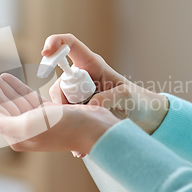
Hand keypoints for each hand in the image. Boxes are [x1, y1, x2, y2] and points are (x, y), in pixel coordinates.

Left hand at [0, 66, 119, 153]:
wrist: (95, 128)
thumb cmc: (64, 128)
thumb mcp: (30, 126)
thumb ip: (4, 123)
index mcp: (17, 135)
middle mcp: (24, 129)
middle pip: (0, 102)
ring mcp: (36, 120)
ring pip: (11, 98)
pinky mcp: (48, 112)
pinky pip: (26, 97)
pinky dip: (15, 86)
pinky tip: (6, 77)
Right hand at [42, 34, 168, 134]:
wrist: (145, 120)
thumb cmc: (138, 100)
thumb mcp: (126, 96)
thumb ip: (107, 98)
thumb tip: (88, 107)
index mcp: (91, 65)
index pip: (69, 45)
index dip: (55, 43)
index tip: (46, 53)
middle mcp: (80, 78)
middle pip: (59, 85)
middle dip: (64, 101)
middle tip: (83, 114)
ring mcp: (77, 96)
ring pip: (58, 106)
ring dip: (68, 121)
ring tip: (84, 134)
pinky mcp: (77, 112)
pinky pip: (65, 121)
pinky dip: (72, 134)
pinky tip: (81, 148)